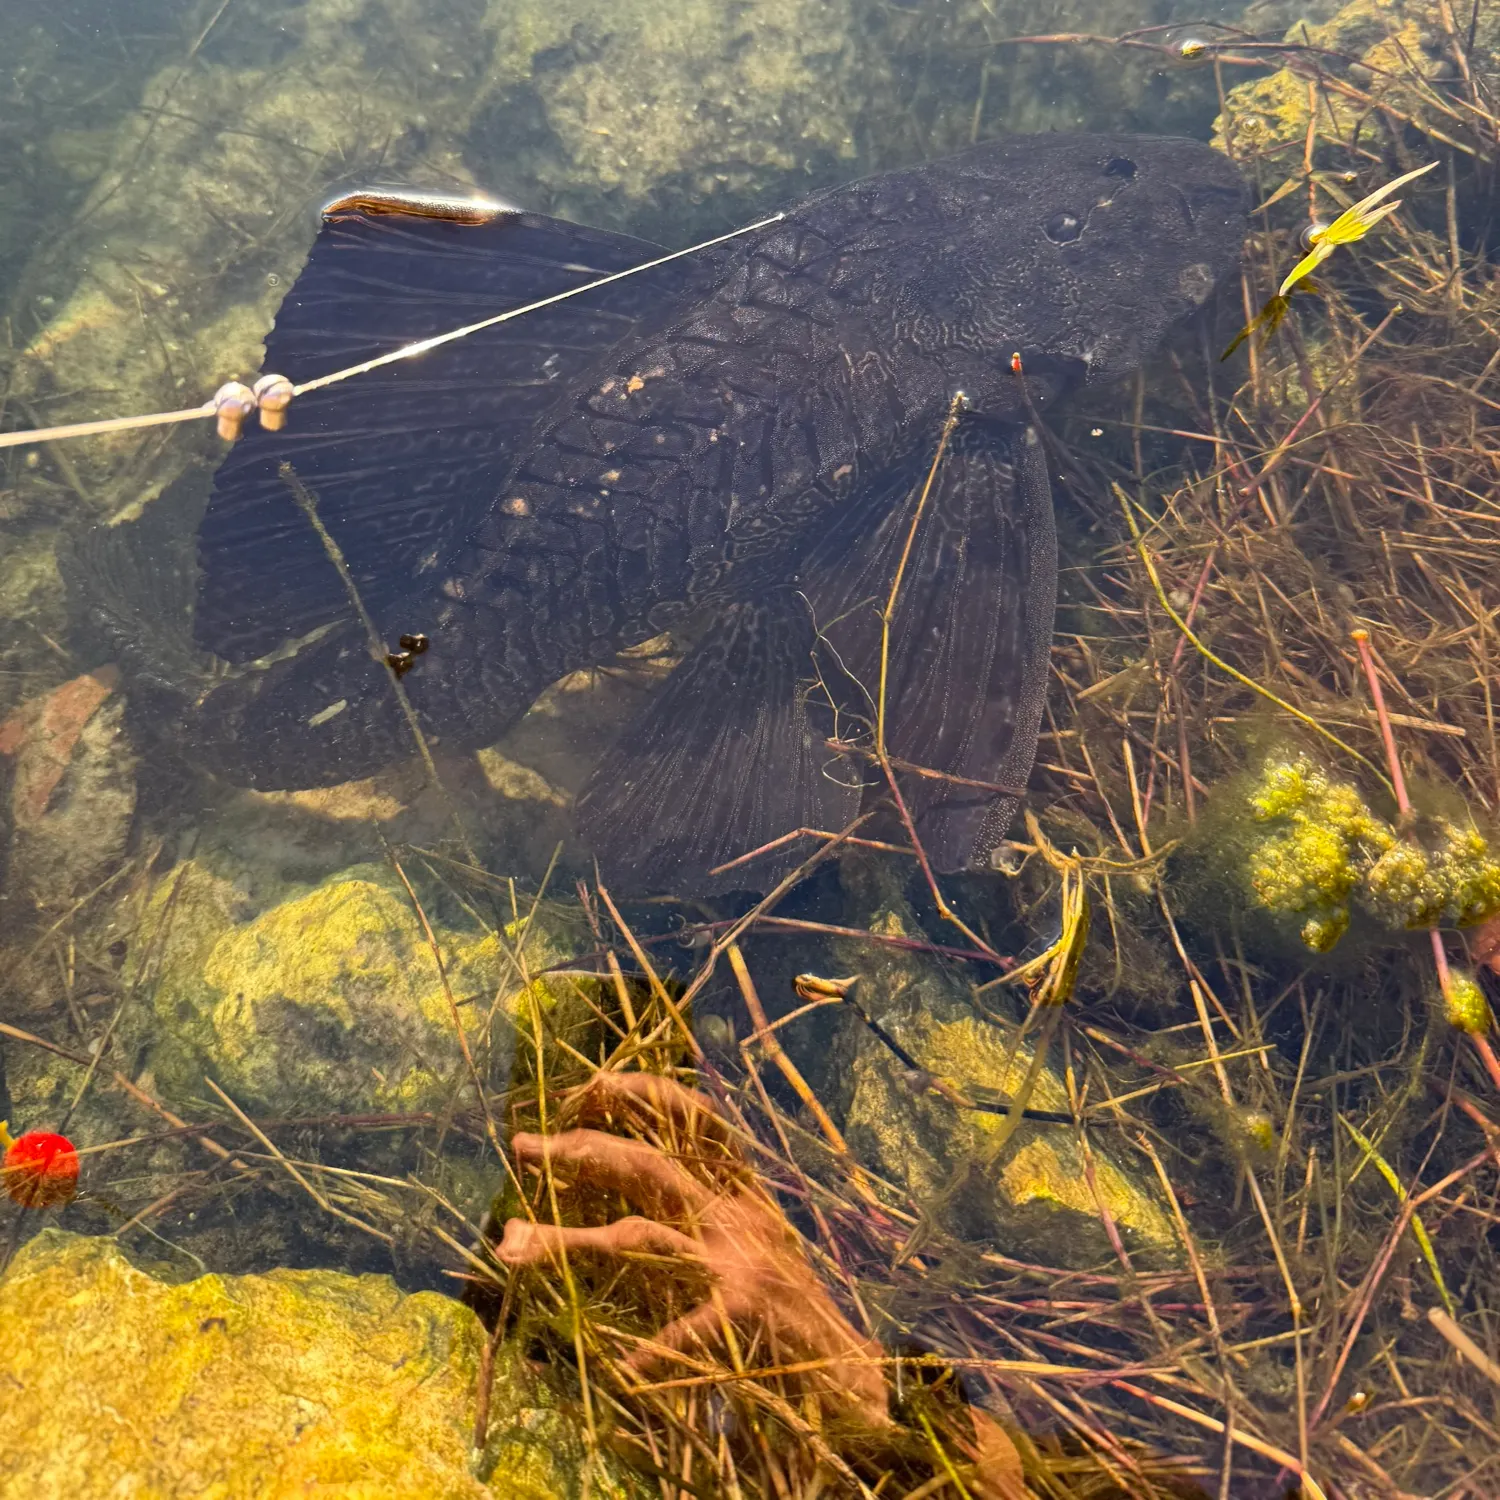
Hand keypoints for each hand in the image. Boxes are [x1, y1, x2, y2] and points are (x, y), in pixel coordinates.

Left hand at [494, 1069, 891, 1428]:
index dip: (639, 1092)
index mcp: (736, 1193)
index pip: (690, 1117)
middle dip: (582, 1148)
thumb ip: (668, 1231)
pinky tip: (626, 1368)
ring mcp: (742, 1258)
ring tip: (514, 1249)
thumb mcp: (731, 1253)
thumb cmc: (777, 1314)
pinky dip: (657, 1347)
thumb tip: (584, 1209)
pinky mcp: (749, 1310)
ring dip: (570, 1242)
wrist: (850, 1374)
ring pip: (640, 1235)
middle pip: (649, 1165)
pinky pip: (690, 1324)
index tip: (588, 1085)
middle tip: (524, 1145)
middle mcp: (736, 1213)